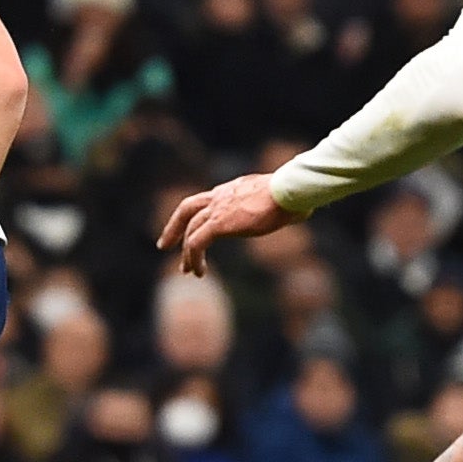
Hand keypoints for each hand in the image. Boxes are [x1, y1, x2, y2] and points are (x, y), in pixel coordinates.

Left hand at [157, 173, 293, 275]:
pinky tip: (198, 272)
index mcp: (232, 190)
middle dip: (173, 227)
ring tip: (187, 270)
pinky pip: (196, 243)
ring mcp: (217, 209)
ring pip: (190, 231)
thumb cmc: (292, 195)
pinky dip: (193, 257)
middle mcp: (220, 196)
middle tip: (164, 245)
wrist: (288, 191)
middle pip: (187, 209)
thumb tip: (298, 210)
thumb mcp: (281, 198)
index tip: (190, 227)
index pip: (206, 200)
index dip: (196, 214)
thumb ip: (278, 205)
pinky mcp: (218, 224)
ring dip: (187, 253)